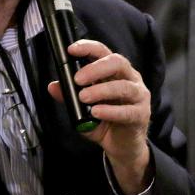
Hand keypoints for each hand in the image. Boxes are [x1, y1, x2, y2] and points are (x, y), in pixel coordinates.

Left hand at [47, 39, 151, 194]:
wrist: (122, 146)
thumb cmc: (105, 121)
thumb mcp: (82, 109)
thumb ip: (69, 97)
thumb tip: (53, 86)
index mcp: (115, 72)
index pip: (103, 52)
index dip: (88, 47)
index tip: (71, 49)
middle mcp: (130, 78)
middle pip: (117, 62)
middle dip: (95, 68)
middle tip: (77, 79)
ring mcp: (138, 96)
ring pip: (123, 86)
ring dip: (101, 90)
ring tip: (83, 97)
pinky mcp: (141, 114)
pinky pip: (127, 110)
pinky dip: (110, 111)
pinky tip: (97, 113)